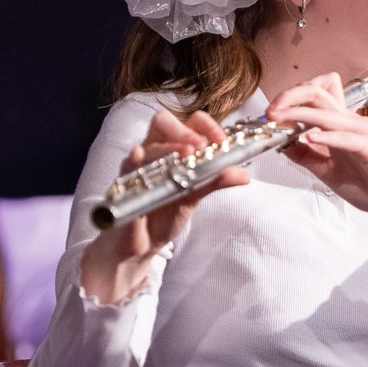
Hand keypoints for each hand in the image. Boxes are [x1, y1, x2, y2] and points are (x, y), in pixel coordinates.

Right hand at [79, 109, 248, 302]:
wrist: (143, 245)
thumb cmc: (166, 214)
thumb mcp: (194, 197)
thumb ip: (215, 182)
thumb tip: (243, 176)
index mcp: (174, 148)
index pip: (189, 122)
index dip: (206, 125)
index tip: (221, 140)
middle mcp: (154, 151)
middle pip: (163, 121)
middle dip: (184, 130)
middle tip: (200, 146)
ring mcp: (137, 166)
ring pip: (149, 144)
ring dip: (169, 148)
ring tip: (187, 156)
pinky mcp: (123, 184)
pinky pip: (126, 166)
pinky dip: (135, 159)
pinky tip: (139, 155)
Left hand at [270, 76, 367, 232]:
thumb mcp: (327, 170)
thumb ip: (306, 156)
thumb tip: (280, 143)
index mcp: (340, 124)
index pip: (316, 94)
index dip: (290, 98)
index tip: (270, 114)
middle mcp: (350, 121)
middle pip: (318, 92)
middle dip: (289, 97)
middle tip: (269, 112)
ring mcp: (362, 133)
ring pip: (327, 112)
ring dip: (299, 113)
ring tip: (277, 119)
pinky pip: (345, 137)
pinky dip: (325, 135)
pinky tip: (308, 138)